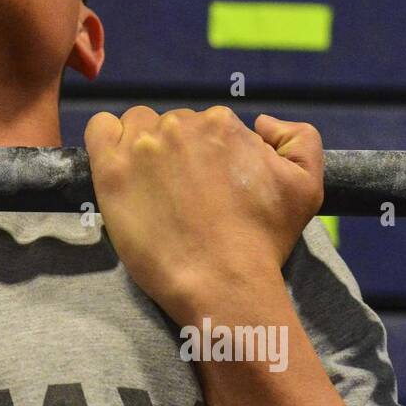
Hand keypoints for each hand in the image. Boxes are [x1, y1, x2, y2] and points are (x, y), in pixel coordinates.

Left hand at [84, 106, 323, 317]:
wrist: (223, 283)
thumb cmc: (263, 242)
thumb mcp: (307, 186)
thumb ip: (299, 139)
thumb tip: (261, 122)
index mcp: (222, 124)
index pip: (204, 125)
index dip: (204, 156)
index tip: (203, 187)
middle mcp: (181, 126)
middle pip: (169, 125)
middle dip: (174, 153)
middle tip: (179, 195)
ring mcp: (142, 146)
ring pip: (136, 127)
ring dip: (141, 148)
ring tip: (151, 189)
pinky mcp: (111, 169)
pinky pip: (99, 129)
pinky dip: (106, 139)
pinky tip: (118, 168)